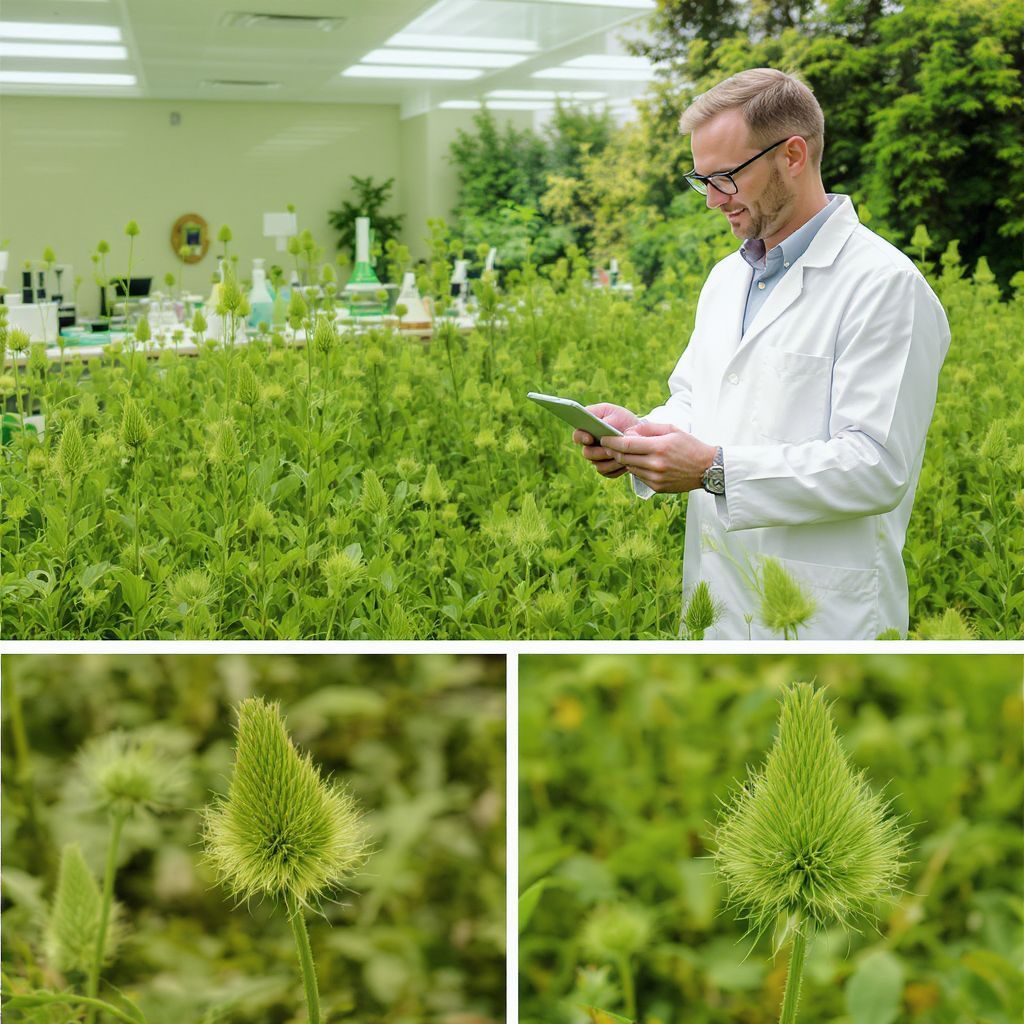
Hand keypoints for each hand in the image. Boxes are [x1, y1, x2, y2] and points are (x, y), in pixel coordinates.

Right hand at [573, 403, 640, 478]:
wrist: (637, 433)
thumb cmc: (622, 419)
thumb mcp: (614, 413)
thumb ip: (605, 418)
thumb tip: (601, 425)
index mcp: (586, 430)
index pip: (577, 436)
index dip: (581, 437)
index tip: (589, 437)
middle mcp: (589, 447)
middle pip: (587, 453)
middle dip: (599, 452)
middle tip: (610, 449)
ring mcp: (597, 459)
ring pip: (598, 466)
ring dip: (610, 461)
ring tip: (622, 455)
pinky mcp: (606, 470)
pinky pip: (608, 472)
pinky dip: (617, 468)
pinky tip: (626, 463)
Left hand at [599, 421, 716, 492]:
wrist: (708, 468)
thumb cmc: (689, 445)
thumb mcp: (671, 430)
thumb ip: (648, 429)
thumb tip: (628, 432)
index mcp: (659, 447)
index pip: (626, 444)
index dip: (611, 441)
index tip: (603, 438)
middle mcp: (656, 464)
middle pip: (624, 457)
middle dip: (613, 450)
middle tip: (608, 445)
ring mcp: (656, 478)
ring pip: (629, 468)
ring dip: (625, 460)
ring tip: (625, 452)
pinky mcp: (657, 487)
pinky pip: (638, 476)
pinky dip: (636, 469)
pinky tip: (641, 462)